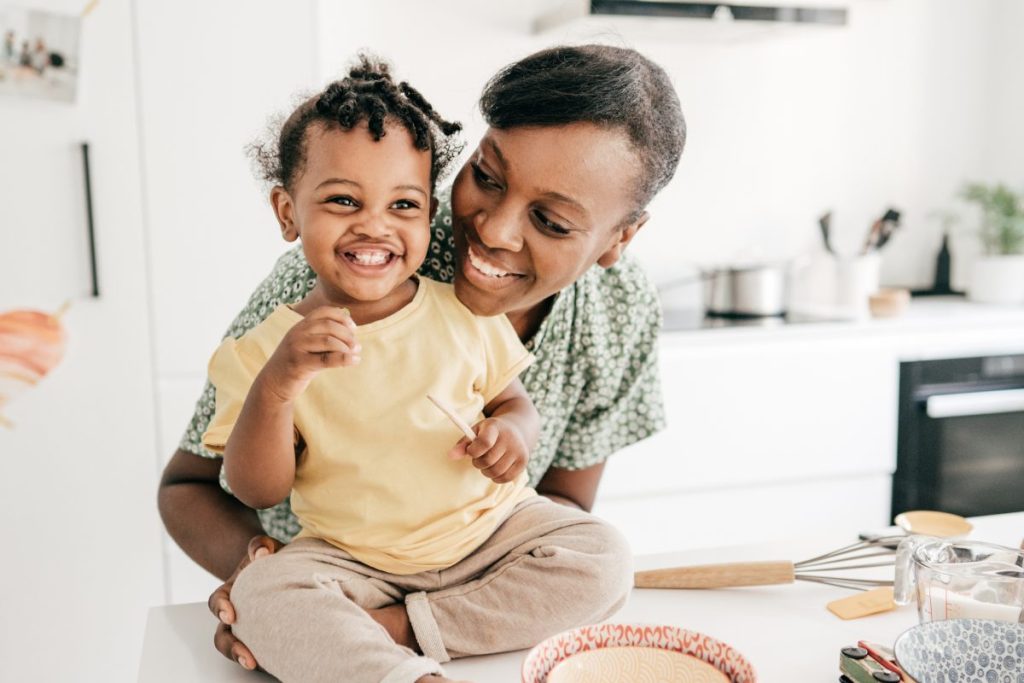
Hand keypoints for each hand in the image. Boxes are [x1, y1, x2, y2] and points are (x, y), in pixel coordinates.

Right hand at [208, 535, 283, 669]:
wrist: (276, 567)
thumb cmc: (268, 558)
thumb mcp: (264, 548)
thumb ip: (260, 546)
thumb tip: (262, 553)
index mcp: (231, 591)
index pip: (217, 602)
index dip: (221, 608)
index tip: (230, 614)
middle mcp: (235, 612)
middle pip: (223, 635)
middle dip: (232, 648)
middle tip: (248, 658)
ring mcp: (247, 626)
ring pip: (236, 647)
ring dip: (244, 657)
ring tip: (257, 665)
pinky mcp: (263, 635)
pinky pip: (260, 648)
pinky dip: (267, 656)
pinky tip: (282, 659)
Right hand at [259, 306, 359, 400]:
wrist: (273, 383)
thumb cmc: (298, 363)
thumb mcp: (308, 345)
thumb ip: (324, 336)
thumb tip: (352, 332)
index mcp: (300, 325)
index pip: (324, 311)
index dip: (342, 317)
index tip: (353, 328)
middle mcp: (297, 332)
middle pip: (329, 325)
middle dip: (348, 335)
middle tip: (357, 346)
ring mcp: (296, 347)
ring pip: (329, 340)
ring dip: (347, 347)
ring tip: (356, 353)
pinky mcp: (299, 364)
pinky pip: (326, 359)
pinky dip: (344, 359)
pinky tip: (355, 360)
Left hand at [448, 417, 527, 483]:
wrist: (517, 429)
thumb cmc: (491, 432)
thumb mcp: (476, 431)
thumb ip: (463, 443)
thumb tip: (451, 456)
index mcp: (495, 427)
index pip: (484, 443)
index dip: (473, 451)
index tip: (471, 450)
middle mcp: (510, 438)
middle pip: (488, 461)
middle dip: (478, 462)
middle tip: (479, 457)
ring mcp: (519, 450)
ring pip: (496, 472)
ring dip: (486, 471)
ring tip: (487, 463)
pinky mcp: (523, 462)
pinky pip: (505, 478)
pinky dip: (496, 477)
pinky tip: (496, 467)